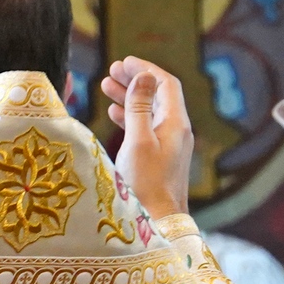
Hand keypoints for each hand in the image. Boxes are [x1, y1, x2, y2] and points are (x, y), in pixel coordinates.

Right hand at [102, 57, 192, 219]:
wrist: (158, 221)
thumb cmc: (146, 183)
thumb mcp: (138, 141)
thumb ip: (138, 107)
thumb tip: (143, 75)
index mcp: (175, 123)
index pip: (165, 84)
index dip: (145, 69)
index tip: (123, 61)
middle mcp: (176, 130)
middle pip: (158, 94)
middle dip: (135, 79)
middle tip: (111, 70)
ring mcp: (170, 144)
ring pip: (150, 110)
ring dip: (130, 96)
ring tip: (106, 86)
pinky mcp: (161, 156)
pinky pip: (147, 126)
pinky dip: (130, 115)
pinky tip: (114, 113)